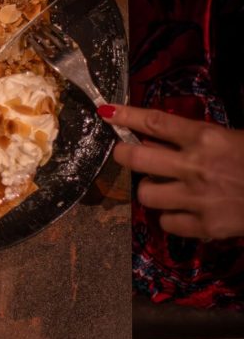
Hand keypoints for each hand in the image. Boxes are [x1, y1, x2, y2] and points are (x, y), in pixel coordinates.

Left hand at [99, 104, 243, 238]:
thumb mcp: (235, 138)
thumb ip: (199, 138)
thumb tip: (161, 137)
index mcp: (208, 137)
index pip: (156, 122)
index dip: (127, 116)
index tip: (107, 112)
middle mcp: (196, 166)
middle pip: (136, 158)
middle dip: (123, 154)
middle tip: (125, 153)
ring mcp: (198, 198)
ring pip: (145, 194)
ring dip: (150, 189)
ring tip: (164, 187)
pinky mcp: (206, 227)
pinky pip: (167, 223)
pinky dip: (171, 217)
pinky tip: (183, 212)